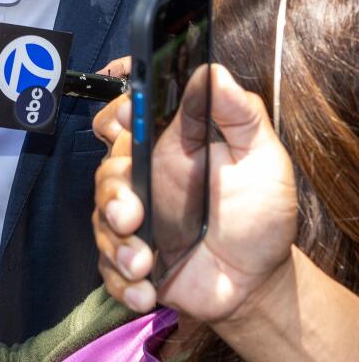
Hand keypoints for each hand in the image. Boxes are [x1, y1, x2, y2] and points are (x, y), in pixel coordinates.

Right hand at [94, 65, 297, 321]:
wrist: (258, 283)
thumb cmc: (259, 215)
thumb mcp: (261, 159)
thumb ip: (239, 114)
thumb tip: (212, 71)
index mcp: (168, 148)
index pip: (125, 119)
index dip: (117, 116)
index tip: (127, 123)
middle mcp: (143, 179)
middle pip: (105, 172)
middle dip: (112, 194)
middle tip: (131, 215)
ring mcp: (133, 220)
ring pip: (100, 220)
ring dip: (117, 244)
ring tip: (142, 263)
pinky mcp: (128, 260)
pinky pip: (106, 267)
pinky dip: (121, 281)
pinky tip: (144, 290)